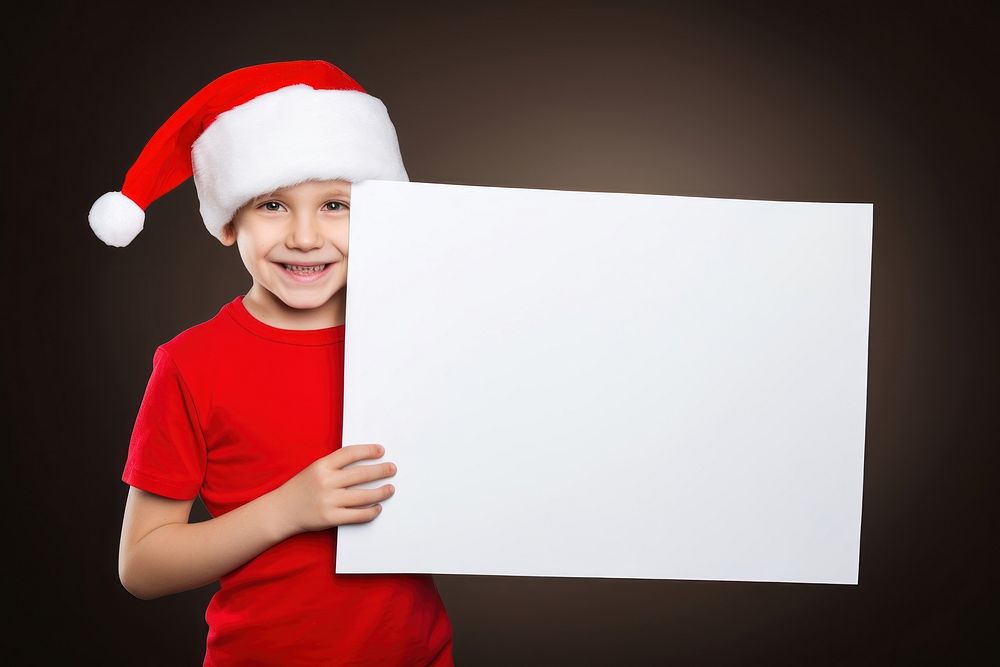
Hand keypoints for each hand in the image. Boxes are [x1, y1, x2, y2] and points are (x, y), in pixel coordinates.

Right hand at [271, 444, 396, 534]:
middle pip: (361, 474)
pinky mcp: (330, 518)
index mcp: (321, 466)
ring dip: (380, 492)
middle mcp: (326, 481)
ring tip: (390, 489)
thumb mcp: (314, 469)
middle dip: (380, 471)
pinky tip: (378, 508)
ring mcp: (328, 501)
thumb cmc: (300, 488)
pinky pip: (357, 515)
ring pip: (363, 496)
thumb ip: (334, 466)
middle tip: (392, 469)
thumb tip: (364, 462)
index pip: (350, 453)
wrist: (281, 511)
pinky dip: (371, 512)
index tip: (381, 450)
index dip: (368, 450)